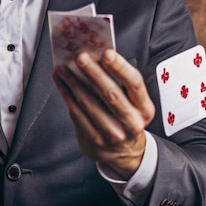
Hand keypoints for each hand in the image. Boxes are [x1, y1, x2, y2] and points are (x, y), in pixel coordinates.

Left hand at [53, 48, 154, 178]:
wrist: (124, 153)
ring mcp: (112, 134)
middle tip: (80, 57)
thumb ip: (120, 82)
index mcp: (144, 109)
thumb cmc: (126, 119)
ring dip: (73, 82)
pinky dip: (66, 95)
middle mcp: (131, 123)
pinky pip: (76, 113)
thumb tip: (96, 57)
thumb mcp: (134, 103)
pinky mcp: (94, 140)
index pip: (135, 83)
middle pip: (110, 93)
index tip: (106, 53)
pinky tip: (62, 83)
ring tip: (63, 68)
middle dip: (93, 72)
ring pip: (89, 103)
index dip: (120, 67)